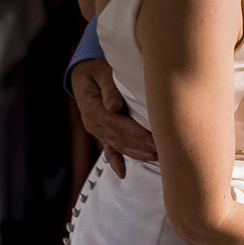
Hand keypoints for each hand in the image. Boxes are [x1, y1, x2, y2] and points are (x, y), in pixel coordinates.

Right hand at [71, 59, 156, 177]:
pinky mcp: (101, 133)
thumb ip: (109, 88)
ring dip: (136, 153)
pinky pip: (108, 149)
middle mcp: (93, 124)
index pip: (117, 124)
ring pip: (117, 145)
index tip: (151, 138)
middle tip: (160, 150)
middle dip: (140, 145)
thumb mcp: (101, 73)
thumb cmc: (96, 71)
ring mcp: (96, 131)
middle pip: (119, 138)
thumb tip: (115, 105)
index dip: (135, 132)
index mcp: (93, 110)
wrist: (82, 76)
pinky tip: (123, 173)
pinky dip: (115, 161)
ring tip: (154, 157)